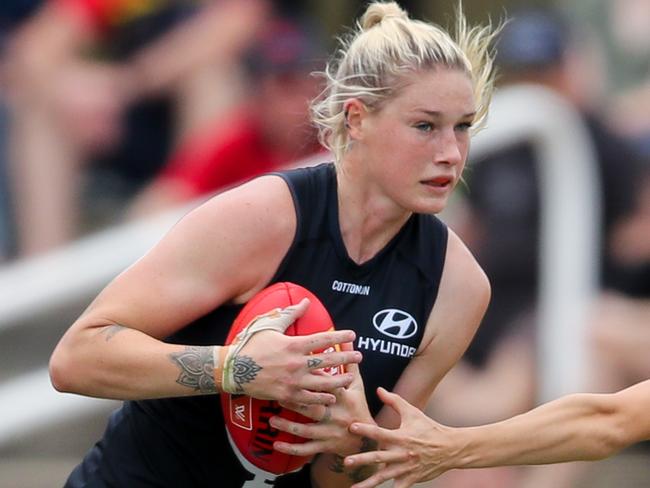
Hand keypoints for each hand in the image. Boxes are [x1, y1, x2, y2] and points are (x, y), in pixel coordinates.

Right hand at [227, 299, 361, 404]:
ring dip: (339, 380)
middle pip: (327, 361)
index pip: (323, 339)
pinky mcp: (286, 395)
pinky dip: (322, 398)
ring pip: (322, 382)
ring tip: (351, 377)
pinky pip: (309, 399)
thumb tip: (306, 301)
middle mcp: (296, 363)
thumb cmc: (251, 344)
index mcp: (293, 344)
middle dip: (346, 358)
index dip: (340, 337)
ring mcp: (292, 381)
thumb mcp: (270, 324)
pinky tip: (332, 397)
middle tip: (360, 357)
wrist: (234, 369)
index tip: (353, 335)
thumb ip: (291, 314)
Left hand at [270, 348, 373, 455]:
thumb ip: (349, 363)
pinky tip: (276, 444)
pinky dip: (290, 448)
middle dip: (296, 402)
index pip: (328, 386)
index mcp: (343, 399)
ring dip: (288, 425)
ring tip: (272, 418)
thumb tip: (349, 339)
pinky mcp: (323, 445)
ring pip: (306, 430)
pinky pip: (305, 449)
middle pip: (314, 407)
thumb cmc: (358, 406)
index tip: (298, 369)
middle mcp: (336, 415)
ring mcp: (328, 432)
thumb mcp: (357, 385)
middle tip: (277, 394)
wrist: (366, 440)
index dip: (315, 378)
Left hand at [343, 387, 455, 487]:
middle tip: (347, 461)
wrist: (450, 448)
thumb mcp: (412, 412)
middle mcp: (401, 453)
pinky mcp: (411, 479)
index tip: (351, 427)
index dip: (366, 429)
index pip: (380, 433)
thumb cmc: (429, 427)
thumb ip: (394, 401)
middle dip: (362, 460)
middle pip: (378, 457)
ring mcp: (406, 468)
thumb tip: (378, 389)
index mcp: (400, 436)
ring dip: (369, 483)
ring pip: (384, 477)